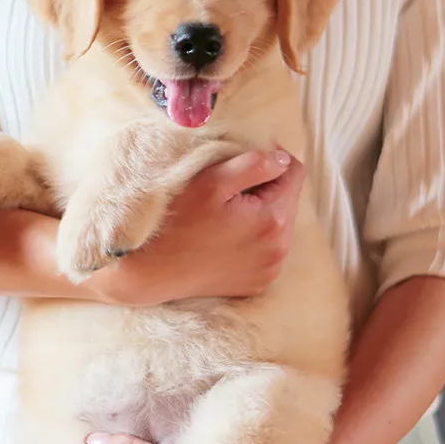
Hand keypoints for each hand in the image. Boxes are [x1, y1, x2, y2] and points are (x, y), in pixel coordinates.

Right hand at [93, 149, 305, 305]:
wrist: (150, 270)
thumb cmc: (177, 220)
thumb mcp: (213, 181)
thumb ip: (255, 164)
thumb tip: (283, 159)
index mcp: (274, 220)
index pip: (294, 173)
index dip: (273, 159)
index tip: (245, 161)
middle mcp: (279, 250)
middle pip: (288, 200)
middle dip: (266, 189)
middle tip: (228, 191)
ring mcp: (269, 270)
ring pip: (279, 225)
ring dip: (260, 213)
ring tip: (224, 215)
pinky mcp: (257, 284)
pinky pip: (267, 250)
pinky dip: (253, 238)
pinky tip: (225, 237)